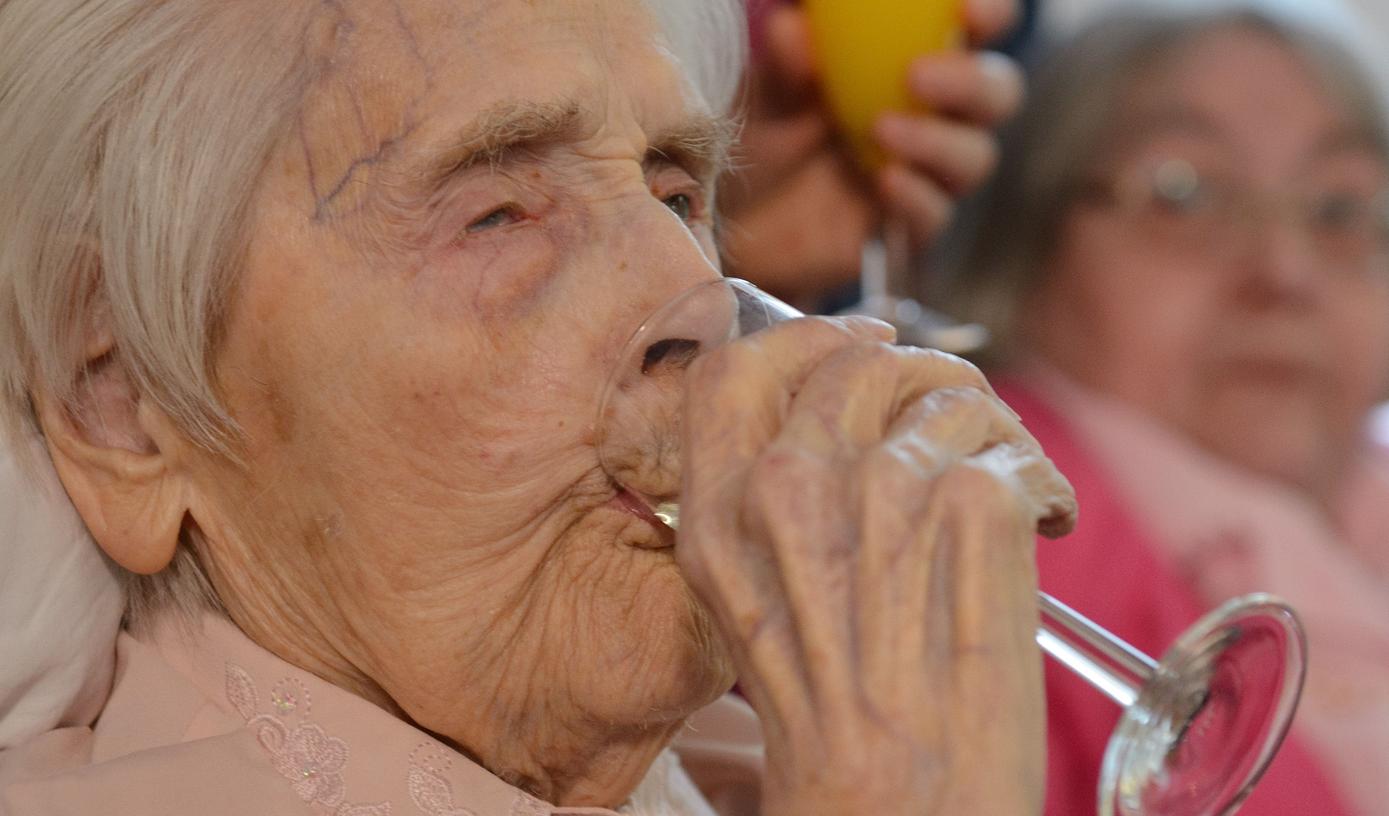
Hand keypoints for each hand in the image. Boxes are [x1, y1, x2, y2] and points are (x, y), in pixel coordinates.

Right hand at [677, 317, 1075, 815]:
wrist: (902, 814)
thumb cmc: (840, 734)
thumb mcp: (758, 616)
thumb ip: (775, 517)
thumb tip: (846, 432)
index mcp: (720, 523)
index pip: (734, 372)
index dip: (805, 343)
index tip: (856, 347)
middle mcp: (787, 494)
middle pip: (858, 361)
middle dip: (920, 374)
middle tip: (959, 411)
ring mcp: (880, 494)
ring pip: (949, 397)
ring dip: (992, 431)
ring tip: (1007, 486)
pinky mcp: (970, 509)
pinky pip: (1015, 450)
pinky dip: (1042, 482)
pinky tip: (1042, 523)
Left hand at [720, 0, 1024, 306]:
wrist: (736, 221)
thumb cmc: (763, 136)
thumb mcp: (767, 95)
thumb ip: (787, 63)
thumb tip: (796, 29)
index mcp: (914, 60)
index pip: (976, 29)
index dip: (990, 15)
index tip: (967, 10)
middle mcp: (933, 114)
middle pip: (996, 93)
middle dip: (970, 82)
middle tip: (917, 76)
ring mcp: (925, 174)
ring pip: (975, 156)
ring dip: (938, 141)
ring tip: (880, 131)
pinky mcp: (906, 227)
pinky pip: (936, 214)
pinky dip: (917, 196)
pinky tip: (883, 181)